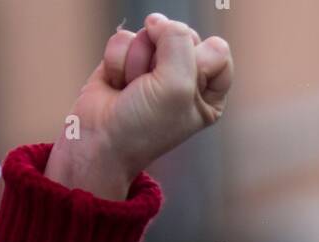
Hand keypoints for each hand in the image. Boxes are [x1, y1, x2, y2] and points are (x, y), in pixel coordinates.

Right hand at [46, 12, 232, 191]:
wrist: (100, 142)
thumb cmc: (144, 126)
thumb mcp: (177, 85)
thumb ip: (178, 39)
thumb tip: (156, 21)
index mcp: (210, 93)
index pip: (218, 50)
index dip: (197, 62)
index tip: (181, 88)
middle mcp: (186, 79)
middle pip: (184, 35)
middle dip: (162, 59)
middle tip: (151, 88)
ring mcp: (155, 68)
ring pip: (151, 33)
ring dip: (137, 62)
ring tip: (132, 89)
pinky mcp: (127, 60)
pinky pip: (124, 37)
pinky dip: (117, 61)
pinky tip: (117, 85)